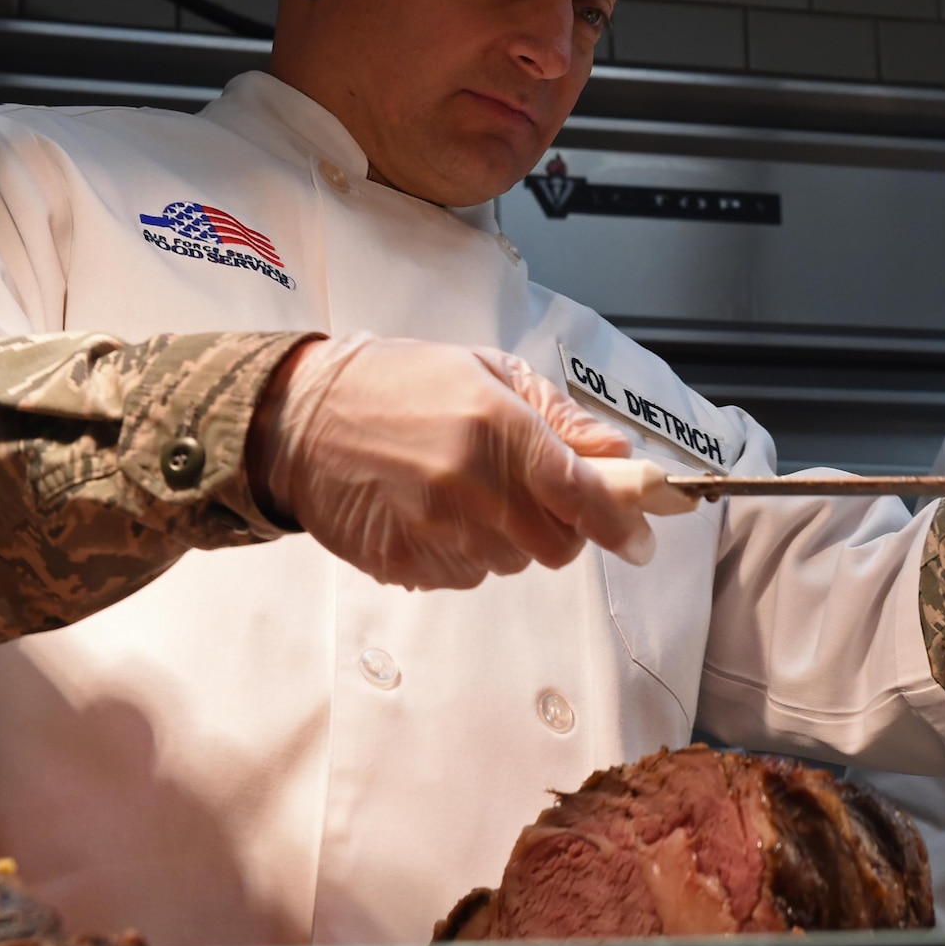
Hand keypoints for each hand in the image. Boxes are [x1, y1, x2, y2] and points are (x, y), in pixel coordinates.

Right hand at [248, 336, 688, 590]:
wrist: (300, 418)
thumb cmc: (397, 383)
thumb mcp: (487, 370)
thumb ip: (558, 415)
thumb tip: (617, 453)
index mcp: (499, 427)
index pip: (584, 494)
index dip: (623, 522)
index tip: (644, 538)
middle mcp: (473, 486)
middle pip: (558, 543)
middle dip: (565, 527)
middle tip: (540, 496)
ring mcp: (437, 531)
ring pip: (514, 562)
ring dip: (514, 537)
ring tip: (475, 491)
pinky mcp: (408, 563)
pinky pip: (467, 575)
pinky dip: (470, 551)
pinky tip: (441, 512)